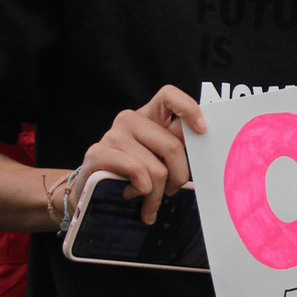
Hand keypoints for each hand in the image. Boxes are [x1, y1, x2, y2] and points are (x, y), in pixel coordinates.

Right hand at [72, 85, 207, 223]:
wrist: (93, 195)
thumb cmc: (134, 177)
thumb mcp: (159, 159)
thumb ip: (175, 149)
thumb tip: (202, 148)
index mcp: (149, 116)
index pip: (169, 96)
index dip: (189, 108)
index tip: (202, 131)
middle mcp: (129, 120)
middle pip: (172, 146)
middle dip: (178, 177)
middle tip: (172, 191)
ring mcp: (112, 135)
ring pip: (156, 169)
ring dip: (157, 194)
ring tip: (149, 200)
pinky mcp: (97, 153)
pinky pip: (136, 173)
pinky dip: (140, 192)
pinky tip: (130, 194)